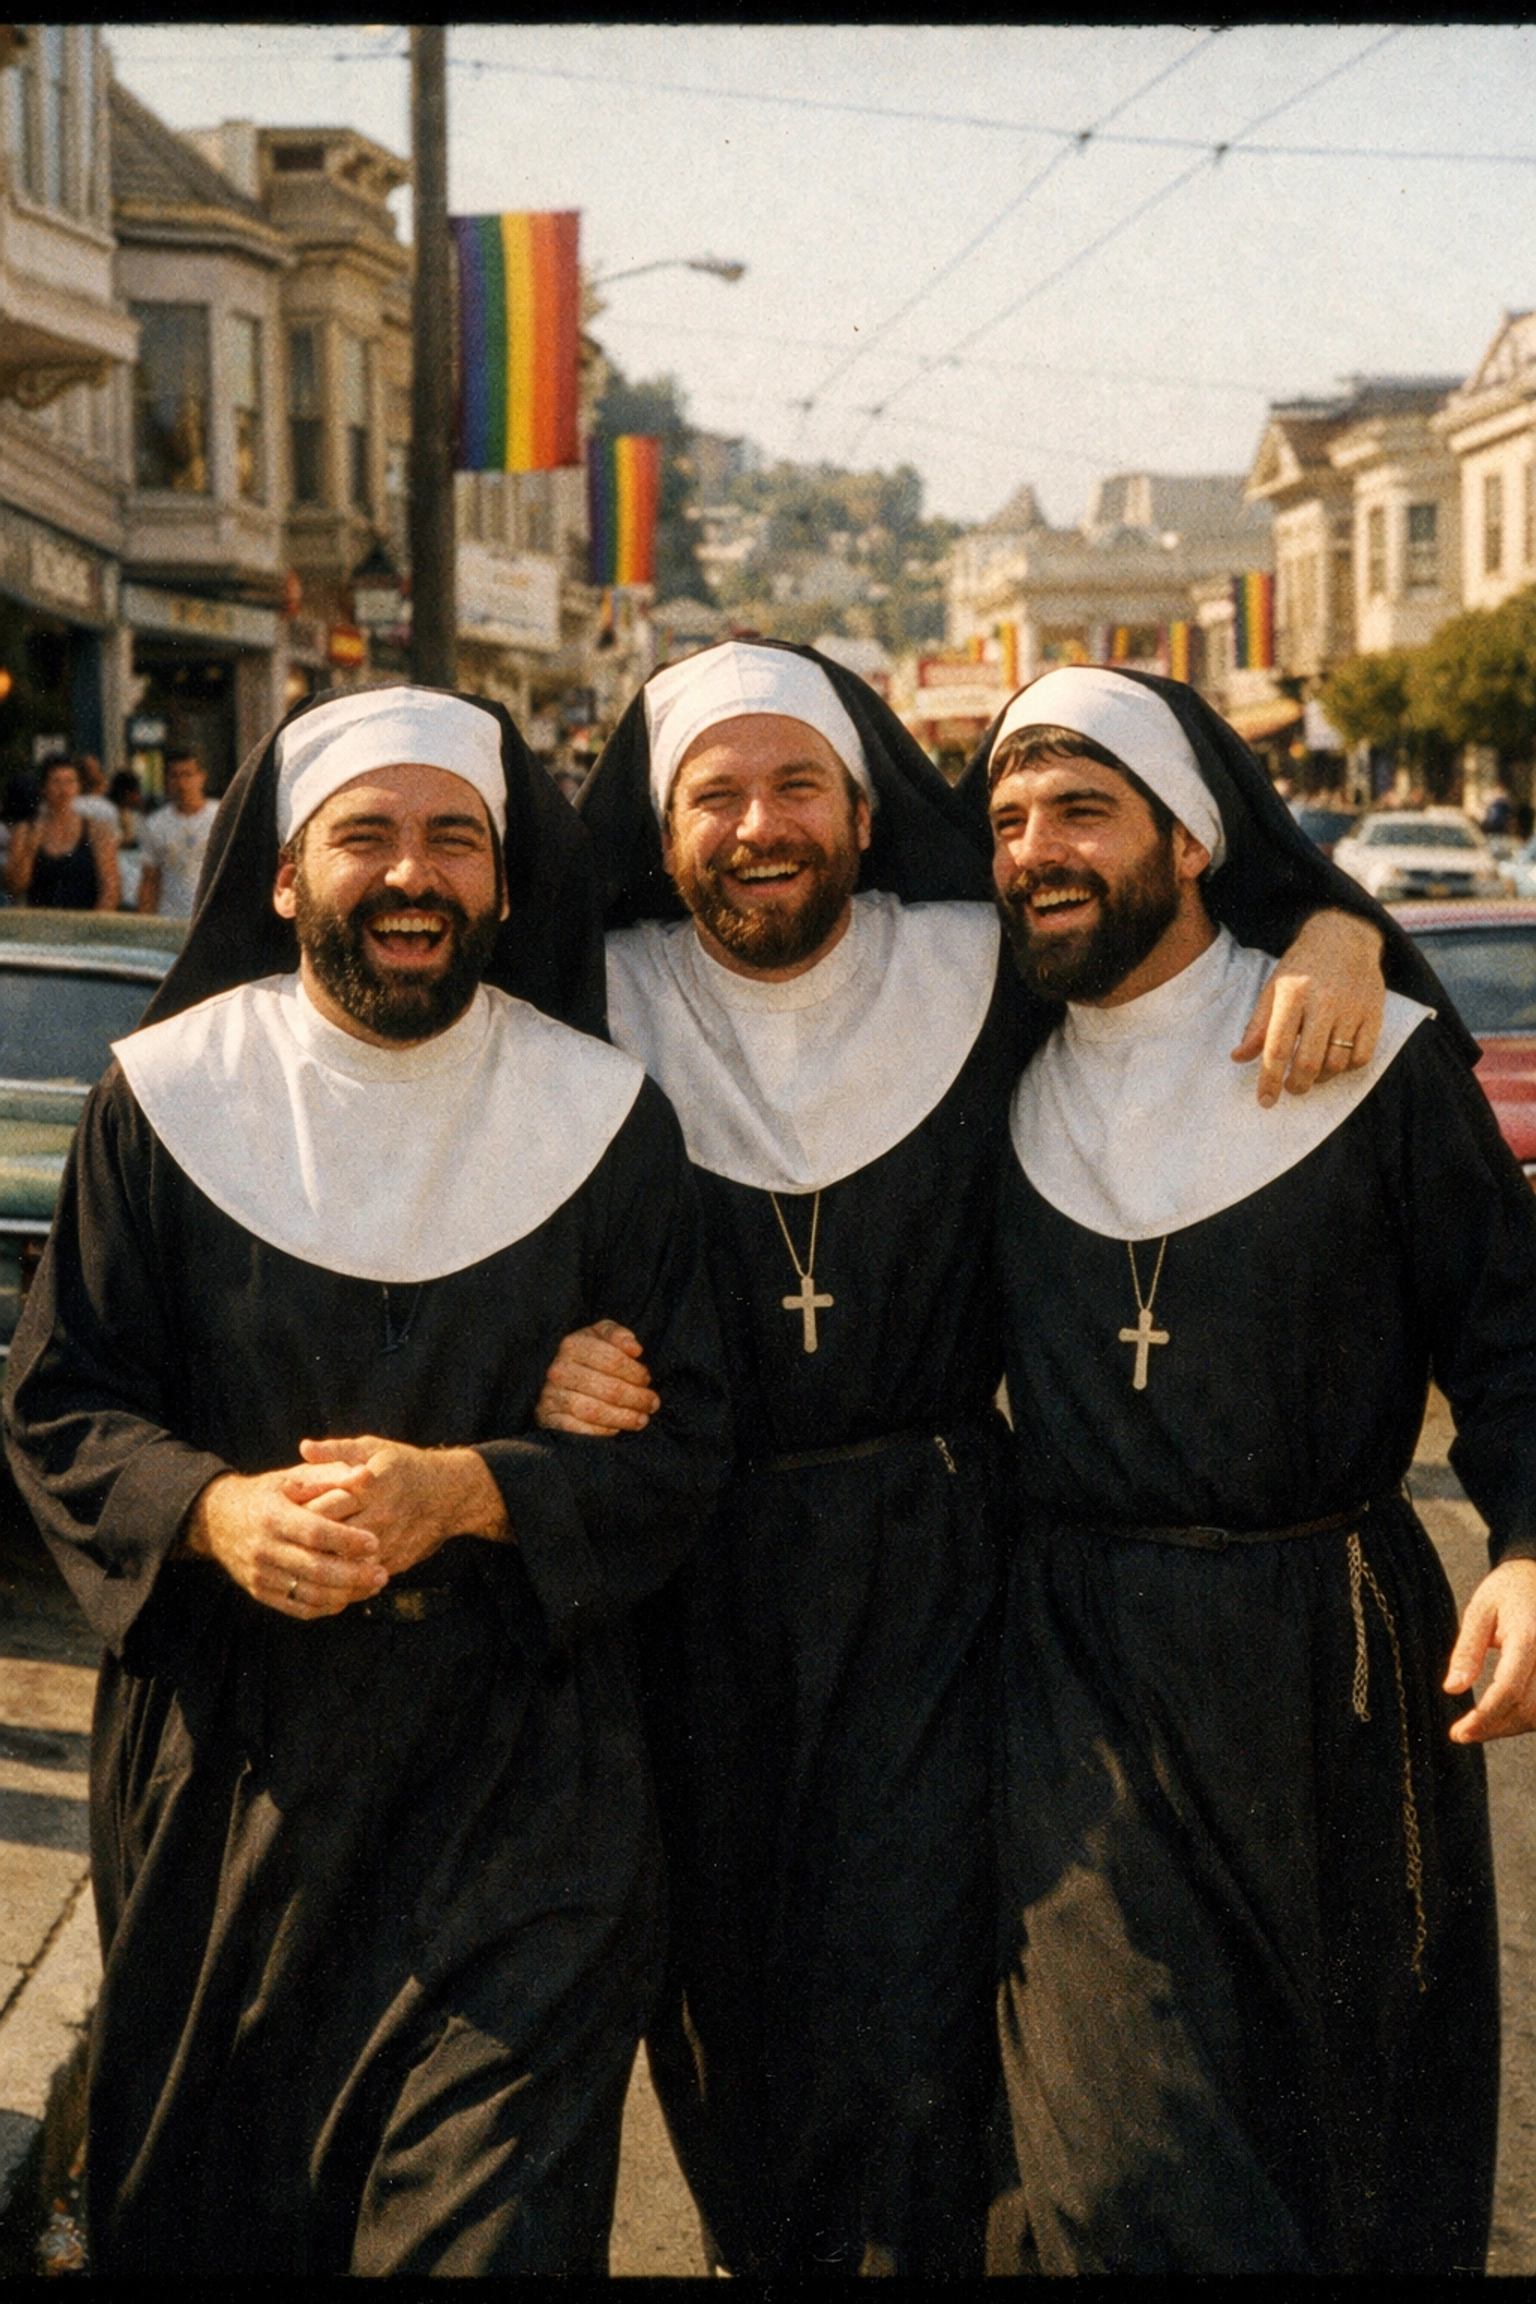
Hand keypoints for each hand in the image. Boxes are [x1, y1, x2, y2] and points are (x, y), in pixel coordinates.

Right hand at [183, 1466, 387, 1619]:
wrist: (217, 1519)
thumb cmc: (267, 1494)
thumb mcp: (292, 1477)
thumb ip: (330, 1476)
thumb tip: (365, 1475)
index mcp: (272, 1516)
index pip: (314, 1533)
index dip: (346, 1540)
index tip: (375, 1542)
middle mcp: (263, 1548)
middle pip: (314, 1569)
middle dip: (354, 1574)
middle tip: (383, 1573)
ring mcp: (259, 1574)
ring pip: (309, 1594)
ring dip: (346, 1594)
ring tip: (373, 1585)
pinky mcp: (260, 1592)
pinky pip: (298, 1608)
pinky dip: (327, 1607)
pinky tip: (349, 1596)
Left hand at [296, 1436, 508, 1572]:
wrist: (450, 1494)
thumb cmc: (405, 1466)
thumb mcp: (372, 1449)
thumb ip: (336, 1450)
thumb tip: (303, 1447)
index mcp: (370, 1485)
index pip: (326, 1503)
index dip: (301, 1509)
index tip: (280, 1509)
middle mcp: (380, 1514)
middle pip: (332, 1536)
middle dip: (305, 1541)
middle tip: (282, 1540)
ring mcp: (389, 1540)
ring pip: (346, 1561)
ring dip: (321, 1563)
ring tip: (296, 1560)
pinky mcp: (396, 1560)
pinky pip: (362, 1576)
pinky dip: (341, 1578)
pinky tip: (321, 1576)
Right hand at [535, 1320, 657, 1437]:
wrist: (553, 1379)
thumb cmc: (587, 1356)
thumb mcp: (600, 1336)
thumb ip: (618, 1335)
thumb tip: (635, 1349)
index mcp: (573, 1344)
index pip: (613, 1361)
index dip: (635, 1373)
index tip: (647, 1380)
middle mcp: (559, 1370)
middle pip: (609, 1389)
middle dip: (637, 1398)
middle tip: (652, 1404)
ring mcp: (551, 1395)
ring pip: (595, 1411)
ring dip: (623, 1418)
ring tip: (641, 1419)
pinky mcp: (548, 1418)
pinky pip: (579, 1430)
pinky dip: (601, 1432)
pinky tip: (616, 1429)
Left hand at [1231, 910, 1385, 1106]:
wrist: (1344, 936)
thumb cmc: (1303, 966)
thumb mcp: (1273, 988)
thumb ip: (1257, 1025)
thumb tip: (1238, 1058)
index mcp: (1292, 995)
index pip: (1277, 1048)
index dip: (1270, 1080)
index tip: (1265, 1101)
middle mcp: (1323, 1003)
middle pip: (1309, 1062)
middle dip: (1297, 1085)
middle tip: (1292, 1088)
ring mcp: (1351, 1009)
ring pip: (1336, 1063)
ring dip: (1321, 1078)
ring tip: (1312, 1073)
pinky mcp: (1373, 1013)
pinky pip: (1362, 1056)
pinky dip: (1347, 1067)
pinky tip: (1336, 1061)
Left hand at [1446, 1558, 1535, 1740]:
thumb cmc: (1507, 1590)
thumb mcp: (1479, 1610)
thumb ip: (1467, 1651)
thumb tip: (1452, 1689)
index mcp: (1529, 1636)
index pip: (1509, 1689)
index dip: (1485, 1717)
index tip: (1459, 1732)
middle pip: (1527, 1709)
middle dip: (1493, 1728)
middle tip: (1462, 1734)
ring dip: (1510, 1728)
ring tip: (1478, 1727)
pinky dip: (1526, 1719)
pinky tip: (1503, 1717)